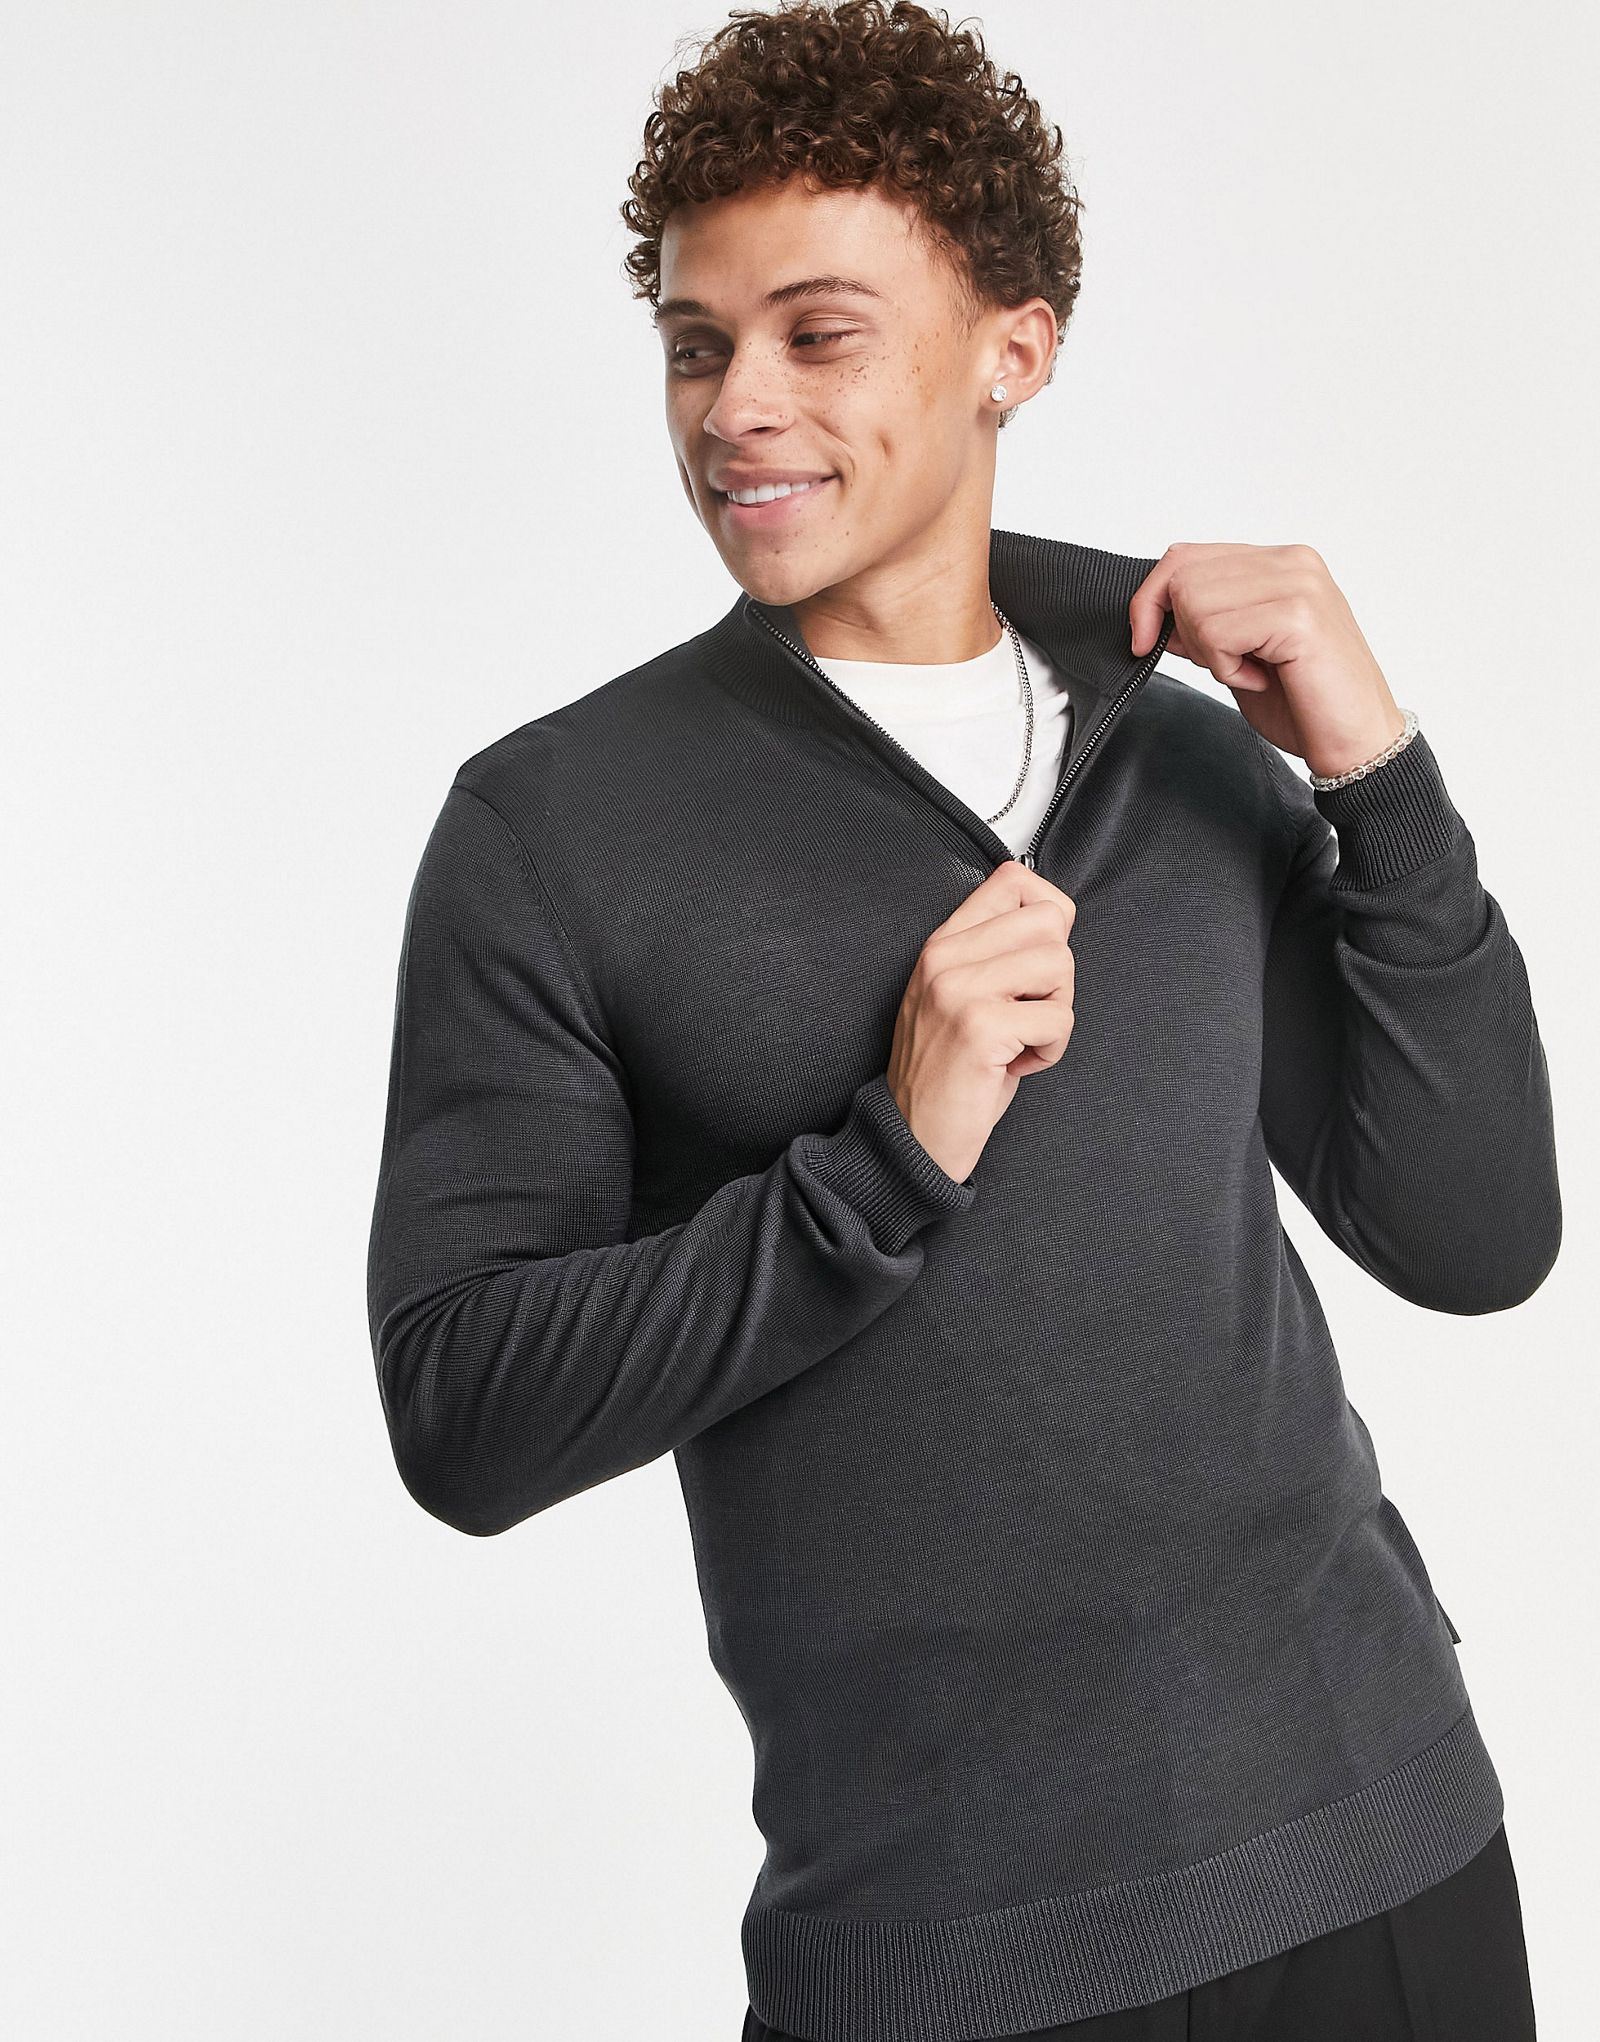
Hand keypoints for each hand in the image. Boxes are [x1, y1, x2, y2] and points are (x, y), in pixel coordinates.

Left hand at [1127, 542, 1408, 778]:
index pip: (1185, 556)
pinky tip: (1263, 678)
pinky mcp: (1298, 615)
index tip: (1143, 641)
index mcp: (1279, 563)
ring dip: (1211, 653)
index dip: (1151, 599)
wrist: (1357, 743)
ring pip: (1195, 602)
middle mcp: (1292, 562)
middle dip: (1184, 631)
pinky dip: (1227, 667)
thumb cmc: (1304, 704)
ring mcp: (1298, 583)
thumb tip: (1151, 616)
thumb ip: (1202, 627)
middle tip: (1228, 664)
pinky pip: (1218, 632)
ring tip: (1254, 672)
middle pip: (1183, 575)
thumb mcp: (1236, 656)